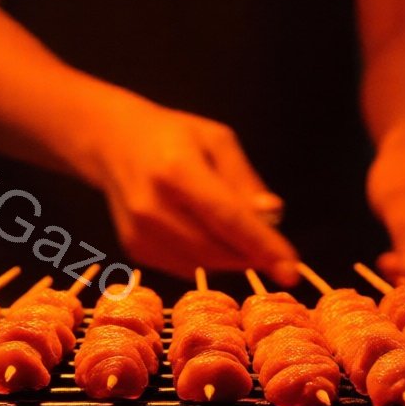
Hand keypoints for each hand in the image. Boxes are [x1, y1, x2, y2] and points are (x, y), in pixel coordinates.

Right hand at [82, 99, 299, 285]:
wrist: (113, 142)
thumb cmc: (173, 136)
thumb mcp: (217, 140)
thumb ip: (244, 180)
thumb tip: (272, 215)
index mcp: (176, 171)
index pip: (227, 218)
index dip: (262, 245)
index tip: (291, 269)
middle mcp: (152, 206)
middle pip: (216, 249)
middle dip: (251, 254)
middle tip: (272, 248)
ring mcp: (139, 232)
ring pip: (202, 264)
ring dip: (231, 258)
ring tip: (236, 233)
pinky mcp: (134, 248)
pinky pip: (185, 267)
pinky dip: (206, 258)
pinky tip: (204, 233)